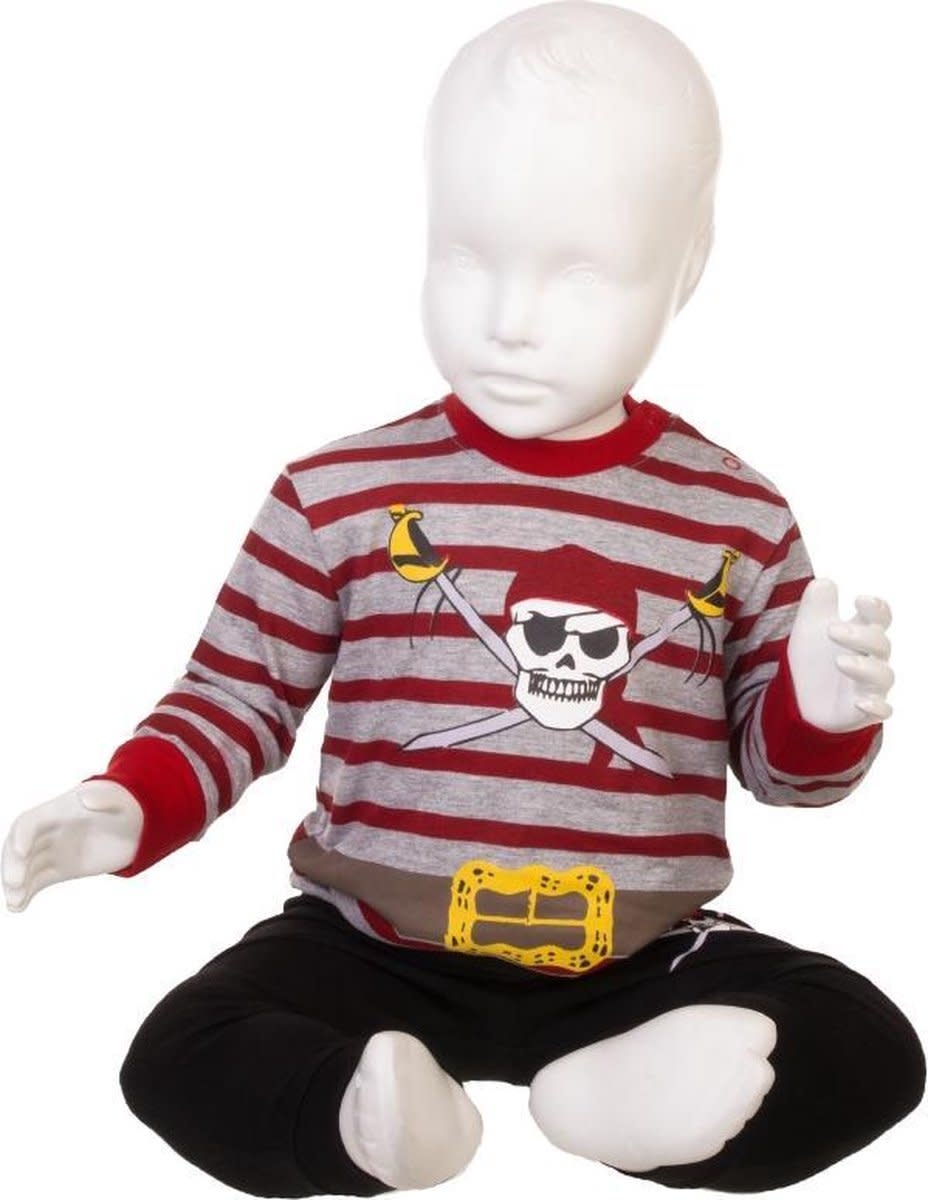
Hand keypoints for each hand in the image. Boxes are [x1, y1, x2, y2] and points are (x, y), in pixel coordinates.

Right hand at [2, 781, 142, 911]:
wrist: (133, 825)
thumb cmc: (124, 806)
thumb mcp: (119, 801)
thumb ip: (104, 798)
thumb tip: (87, 798)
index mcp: (57, 811)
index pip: (30, 821)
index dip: (22, 835)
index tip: (21, 852)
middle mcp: (48, 832)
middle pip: (20, 847)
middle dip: (13, 864)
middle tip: (14, 883)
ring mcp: (52, 851)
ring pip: (25, 868)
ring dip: (15, 884)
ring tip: (14, 902)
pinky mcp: (59, 869)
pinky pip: (37, 881)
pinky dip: (26, 893)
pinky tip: (18, 907)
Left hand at [787, 578, 892, 733]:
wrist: (800, 700)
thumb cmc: (814, 660)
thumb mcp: (808, 629)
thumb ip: (817, 605)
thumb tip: (824, 582)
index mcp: (860, 634)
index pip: (879, 618)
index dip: (876, 608)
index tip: (861, 600)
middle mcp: (871, 659)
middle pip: (880, 643)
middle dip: (861, 635)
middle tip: (832, 630)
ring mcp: (870, 686)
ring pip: (883, 675)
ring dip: (865, 667)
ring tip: (840, 662)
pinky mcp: (863, 712)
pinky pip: (881, 710)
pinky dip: (876, 706)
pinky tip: (860, 702)